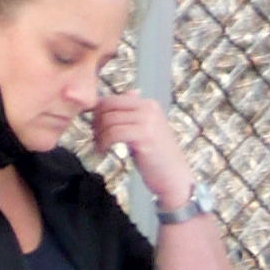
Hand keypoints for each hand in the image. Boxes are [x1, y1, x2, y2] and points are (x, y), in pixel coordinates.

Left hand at [90, 93, 192, 210]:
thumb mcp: (147, 127)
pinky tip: (103, 151)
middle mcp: (149, 109)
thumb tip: (127, 93)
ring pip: (108, 120)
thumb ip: (135, 112)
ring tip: (100, 146)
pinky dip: (103, 143)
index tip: (96, 128)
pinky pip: (113, 133)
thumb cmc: (157, 154)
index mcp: (149, 104)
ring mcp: (148, 122)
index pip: (111, 99)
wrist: (173, 175)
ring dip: (98, 135)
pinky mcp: (144, 137)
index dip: (97, 113)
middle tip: (96, 138)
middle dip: (95, 122)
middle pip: (107, 107)